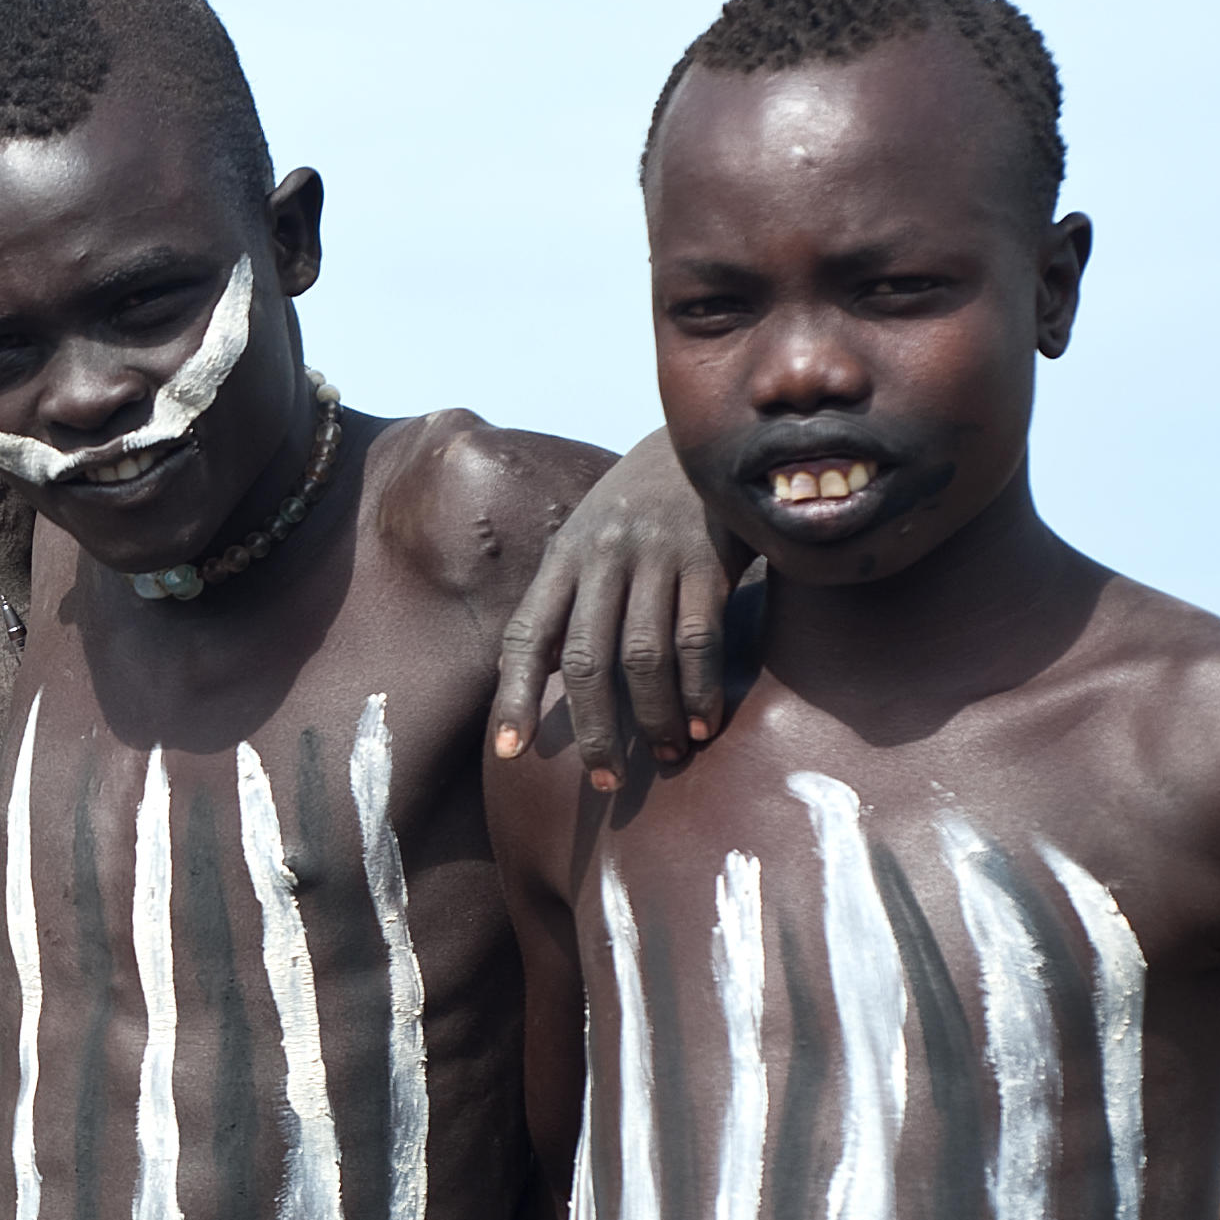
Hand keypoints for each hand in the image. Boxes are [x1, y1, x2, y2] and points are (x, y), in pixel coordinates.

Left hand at [490, 434, 749, 790]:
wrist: (702, 438)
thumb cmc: (637, 507)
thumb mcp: (589, 539)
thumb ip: (567, 599)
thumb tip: (545, 675)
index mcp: (564, 557)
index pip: (528, 634)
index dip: (516, 695)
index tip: (509, 752)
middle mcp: (603, 557)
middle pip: (587, 659)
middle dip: (592, 729)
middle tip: (605, 782)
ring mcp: (657, 556)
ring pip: (644, 657)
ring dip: (653, 718)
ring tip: (664, 757)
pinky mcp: (709, 559)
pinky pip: (699, 637)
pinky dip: (699, 688)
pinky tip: (702, 724)